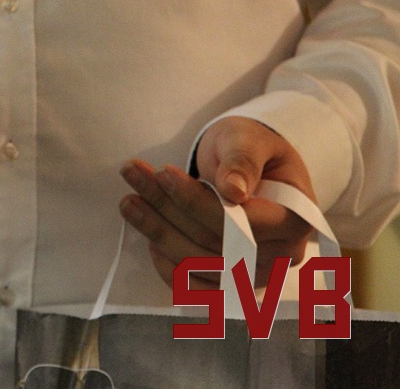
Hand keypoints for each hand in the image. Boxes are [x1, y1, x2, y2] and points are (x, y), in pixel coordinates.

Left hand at [119, 116, 314, 287]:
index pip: (240, 221)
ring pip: (196, 262)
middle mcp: (281, 256)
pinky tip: (147, 232)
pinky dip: (165, 262)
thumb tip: (233, 190)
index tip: (162, 172)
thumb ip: (242, 160)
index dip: (196, 200)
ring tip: (128, 200)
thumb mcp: (248, 139)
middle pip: (212, 242)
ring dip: (156, 231)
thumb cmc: (251, 149)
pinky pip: (192, 284)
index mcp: (296, 220)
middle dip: (166, 208)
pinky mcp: (230, 283)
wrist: (251, 168)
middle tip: (131, 174)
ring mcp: (255, 275)